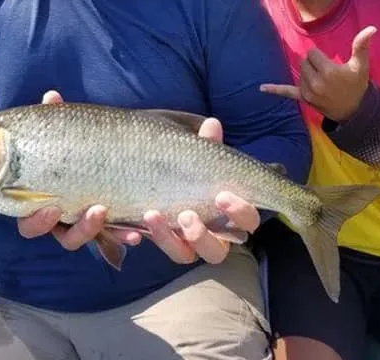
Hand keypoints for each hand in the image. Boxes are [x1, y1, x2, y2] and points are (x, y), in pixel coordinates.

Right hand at [17, 90, 140, 247]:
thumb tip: (52, 97)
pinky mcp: (108, 227)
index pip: (29, 222)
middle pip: (62, 236)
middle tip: (93, 211)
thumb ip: (57, 120)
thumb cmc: (74, 148)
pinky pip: (113, 239)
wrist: (107, 156)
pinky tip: (136, 232)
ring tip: (110, 211)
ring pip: (86, 238)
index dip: (37, 221)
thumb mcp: (69, 134)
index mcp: (42, 201)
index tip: (52, 209)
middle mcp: (62, 219)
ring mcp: (85, 225)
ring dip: (97, 229)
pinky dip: (123, 235)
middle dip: (77, 229)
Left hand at [142, 117, 261, 264]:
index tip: (222, 195)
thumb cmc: (190, 170)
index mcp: (228, 215)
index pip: (247, 221)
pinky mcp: (157, 245)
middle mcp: (210, 237)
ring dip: (168, 239)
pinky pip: (147, 250)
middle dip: (201, 235)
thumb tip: (211, 124)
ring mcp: (183, 245)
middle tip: (186, 214)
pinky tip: (132, 230)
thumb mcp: (197, 158)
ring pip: (183, 255)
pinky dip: (138, 238)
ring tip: (152, 214)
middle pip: (216, 252)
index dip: (239, 212)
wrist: (153, 178)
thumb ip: (205, 146)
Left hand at [261, 26, 376, 121]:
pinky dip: (275, 90)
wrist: (353, 110)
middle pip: (304, 62)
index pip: (312, 53)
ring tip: (322, 81)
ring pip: (299, 72)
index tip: (331, 64)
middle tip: (327, 73)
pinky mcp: (303, 98)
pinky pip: (286, 92)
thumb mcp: (361, 65)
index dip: (321, 56)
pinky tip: (261, 88)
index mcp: (328, 72)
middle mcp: (316, 82)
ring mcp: (308, 92)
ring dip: (308, 73)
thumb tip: (372, 28)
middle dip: (313, 64)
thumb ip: (362, 46)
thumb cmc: (357, 85)